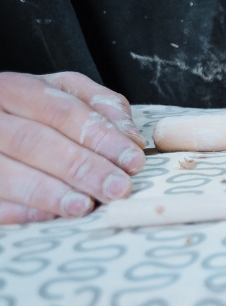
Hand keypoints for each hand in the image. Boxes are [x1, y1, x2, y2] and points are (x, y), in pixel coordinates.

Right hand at [0, 71, 144, 222]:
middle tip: (117, 187)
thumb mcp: (63, 94)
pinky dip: (21, 210)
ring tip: (85, 205)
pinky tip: (49, 216)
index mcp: (14, 90)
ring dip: (50, 192)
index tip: (133, 158)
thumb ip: (100, 107)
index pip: (62, 112)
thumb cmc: (31, 111)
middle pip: (35, 142)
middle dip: (81, 167)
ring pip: (7, 173)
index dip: (100, 137)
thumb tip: (130, 137)